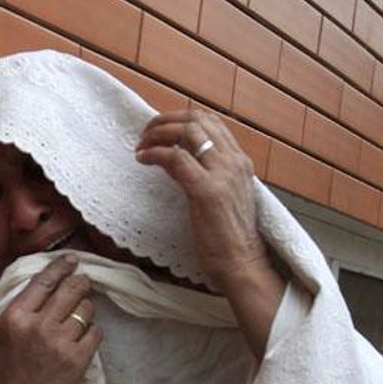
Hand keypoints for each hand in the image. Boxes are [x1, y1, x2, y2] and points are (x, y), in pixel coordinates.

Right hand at [0, 254, 102, 383]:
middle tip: (83, 284)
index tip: (71, 260)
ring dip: (86, 310)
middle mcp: (38, 326)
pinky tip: (83, 339)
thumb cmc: (0, 378)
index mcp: (15, 317)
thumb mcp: (0, 336)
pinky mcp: (77, 361)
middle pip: (71, 290)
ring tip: (79, 318)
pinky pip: (95, 333)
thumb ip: (21, 312)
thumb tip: (46, 288)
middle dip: (81, 283)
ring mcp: (60, 343)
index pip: (44, 281)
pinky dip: (92, 332)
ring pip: (86, 310)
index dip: (61, 267)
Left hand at [135, 111, 269, 295]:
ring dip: (159, 133)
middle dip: (167, 120)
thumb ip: (201, 175)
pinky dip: (155, 153)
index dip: (182, 119)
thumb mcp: (219, 198)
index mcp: (240, 162)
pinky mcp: (206, 191)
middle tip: (146, 133)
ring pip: (188, 132)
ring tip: (141, 146)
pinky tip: (143, 159)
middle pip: (198, 119)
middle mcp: (234, 161)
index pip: (211, 122)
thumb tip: (174, 158)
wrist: (241, 264)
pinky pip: (176, 158)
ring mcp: (222, 174)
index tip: (162, 130)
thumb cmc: (227, 239)